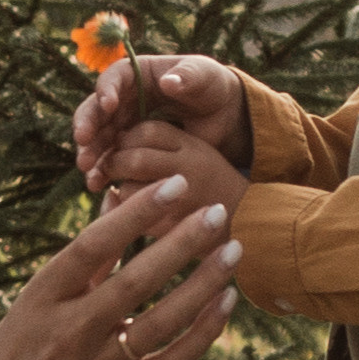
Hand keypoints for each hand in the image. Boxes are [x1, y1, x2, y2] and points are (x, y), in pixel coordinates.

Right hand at [0, 180, 240, 359]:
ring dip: (203, 283)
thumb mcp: (34, 305)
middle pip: (137, 280)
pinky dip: (203, 332)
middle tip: (219, 210)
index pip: (95, 245)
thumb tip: (119, 205)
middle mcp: (70, 331)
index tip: (174, 186)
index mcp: (42, 298)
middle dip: (183, 242)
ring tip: (232, 251)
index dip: (137, 213)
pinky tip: (225, 302)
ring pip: (162, 320)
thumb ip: (85, 262)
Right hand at [73, 50, 250, 194]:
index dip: (107, 89)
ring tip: (87, 168)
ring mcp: (124, 123)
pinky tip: (97, 185)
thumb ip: (190, 77)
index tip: (108, 105)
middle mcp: (124, 97)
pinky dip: (102, 171)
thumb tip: (169, 82)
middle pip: (96, 109)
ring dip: (90, 151)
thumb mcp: (205, 77)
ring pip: (98, 136)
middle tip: (83, 141)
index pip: (115, 77)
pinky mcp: (129, 147)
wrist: (221, 116)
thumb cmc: (211, 87)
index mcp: (139, 74)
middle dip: (88, 125)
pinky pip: (109, 158)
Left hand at [96, 119, 245, 223]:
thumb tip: (116, 140)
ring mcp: (182, 201)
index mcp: (192, 147)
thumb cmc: (209, 180)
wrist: (247, 217)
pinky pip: (136, 220)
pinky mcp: (175, 229)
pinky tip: (131, 211)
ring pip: (130, 190)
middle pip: (136, 159)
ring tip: (124, 191)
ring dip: (119, 189)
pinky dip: (126, 215)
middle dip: (115, 163)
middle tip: (111, 169)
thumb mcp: (194, 150)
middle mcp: (189, 171)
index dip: (127, 137)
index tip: (121, 145)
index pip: (147, 130)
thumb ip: (160, 142)